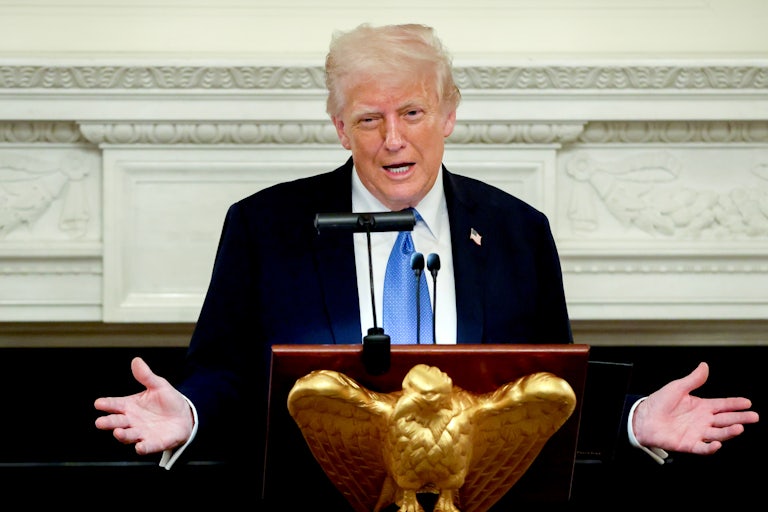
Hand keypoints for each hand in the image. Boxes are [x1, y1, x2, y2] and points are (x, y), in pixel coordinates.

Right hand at [94, 356, 193, 454]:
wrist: (184, 416)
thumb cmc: (167, 401)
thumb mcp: (158, 385)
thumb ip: (146, 376)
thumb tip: (136, 360)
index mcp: (130, 406)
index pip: (115, 404)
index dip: (106, 404)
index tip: (98, 403)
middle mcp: (132, 421)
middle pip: (117, 422)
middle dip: (108, 422)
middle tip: (100, 422)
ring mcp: (142, 433)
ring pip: (129, 436)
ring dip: (122, 435)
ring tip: (118, 432)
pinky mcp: (155, 442)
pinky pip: (148, 446)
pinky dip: (143, 448)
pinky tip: (139, 447)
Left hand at [632, 362, 758, 454]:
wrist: (642, 418)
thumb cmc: (658, 403)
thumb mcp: (677, 388)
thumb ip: (693, 379)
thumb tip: (704, 366)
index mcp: (701, 406)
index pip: (723, 405)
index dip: (735, 404)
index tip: (748, 402)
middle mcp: (702, 420)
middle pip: (726, 420)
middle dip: (740, 418)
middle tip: (753, 416)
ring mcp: (697, 433)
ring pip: (718, 433)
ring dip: (729, 432)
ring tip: (739, 427)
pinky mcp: (689, 444)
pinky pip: (702, 448)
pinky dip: (711, 447)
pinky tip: (717, 443)